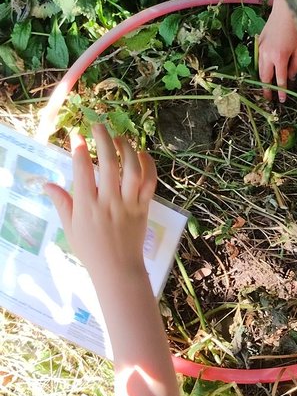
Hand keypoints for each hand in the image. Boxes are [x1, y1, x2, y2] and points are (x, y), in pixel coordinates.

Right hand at [44, 124, 156, 287]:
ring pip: (131, 169)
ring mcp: (128, 204)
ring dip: (126, 149)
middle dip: (102, 140)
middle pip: (107, 163)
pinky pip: (150, 182)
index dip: (78, 149)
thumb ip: (62, 203)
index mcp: (87, 207)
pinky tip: (141, 154)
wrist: (118, 269)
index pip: (82, 171)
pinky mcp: (144, 207)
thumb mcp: (70, 228)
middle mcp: (108, 202)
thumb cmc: (91, 250)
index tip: (76, 135)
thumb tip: (47, 184)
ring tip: (118, 137)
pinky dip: (148, 166)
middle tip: (98, 125)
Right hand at [258, 0, 296, 102]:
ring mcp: (261, 49)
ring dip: (262, 79)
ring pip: (260, 69)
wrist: (285, 10)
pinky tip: (264, 72)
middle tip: (268, 98)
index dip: (281, 91)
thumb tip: (290, 77)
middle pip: (265, 77)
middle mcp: (267, 55)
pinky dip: (261, 68)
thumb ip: (295, 65)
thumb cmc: (296, 29)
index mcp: (280, 58)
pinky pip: (259, 59)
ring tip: (265, 88)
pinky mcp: (259, 43)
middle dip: (266, 89)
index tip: (281, 100)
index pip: (280, 80)